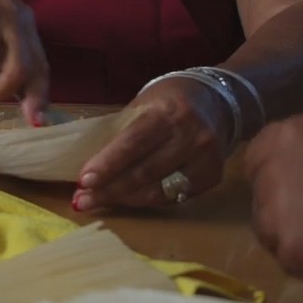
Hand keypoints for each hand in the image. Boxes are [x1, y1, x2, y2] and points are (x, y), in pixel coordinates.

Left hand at [73, 76, 231, 209]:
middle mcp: (190, 137)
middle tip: (83, 200)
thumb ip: (122, 130)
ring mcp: (206, 159)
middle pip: (145, 172)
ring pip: (159, 190)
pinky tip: (128, 200)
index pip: (133, 143)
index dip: (108, 164)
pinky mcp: (213, 176)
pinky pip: (174, 197)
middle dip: (110, 189)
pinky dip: (147, 200)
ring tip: (99, 202)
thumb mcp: (144, 103)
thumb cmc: (170, 100)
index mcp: (168, 112)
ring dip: (125, 199)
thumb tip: (89, 160)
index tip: (84, 181)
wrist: (219, 101)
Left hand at [244, 114, 302, 284]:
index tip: (298, 190)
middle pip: (260, 193)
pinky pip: (287, 258)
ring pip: (267, 228)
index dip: (278, 176)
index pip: (257, 158)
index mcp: (285, 134)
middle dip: (282, 206)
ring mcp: (273, 210)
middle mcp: (270, 167)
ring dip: (290, 235)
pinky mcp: (288, 249)